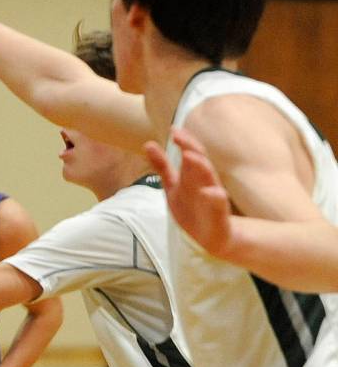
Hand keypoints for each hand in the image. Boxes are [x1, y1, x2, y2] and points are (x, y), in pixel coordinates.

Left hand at [145, 127, 233, 256]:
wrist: (211, 237)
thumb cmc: (191, 208)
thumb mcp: (172, 186)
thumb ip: (162, 166)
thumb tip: (147, 143)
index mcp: (194, 176)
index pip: (192, 153)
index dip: (184, 142)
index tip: (173, 129)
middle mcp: (205, 183)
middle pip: (200, 162)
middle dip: (191, 148)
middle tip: (179, 136)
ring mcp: (213, 198)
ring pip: (210, 179)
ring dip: (201, 167)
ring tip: (189, 156)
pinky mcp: (219, 215)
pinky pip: (219, 205)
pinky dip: (214, 197)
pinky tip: (209, 192)